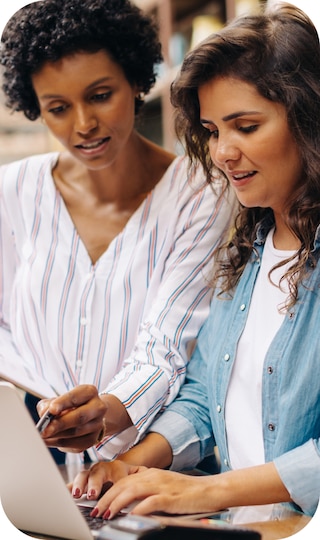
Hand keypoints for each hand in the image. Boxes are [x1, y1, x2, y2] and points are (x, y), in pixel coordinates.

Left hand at [37, 385, 106, 451]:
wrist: (89, 415)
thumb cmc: (71, 405)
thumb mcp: (60, 399)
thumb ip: (49, 404)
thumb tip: (44, 414)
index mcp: (89, 392)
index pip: (75, 397)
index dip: (62, 403)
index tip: (51, 410)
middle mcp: (97, 407)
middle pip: (79, 417)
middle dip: (60, 424)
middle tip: (45, 430)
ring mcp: (97, 425)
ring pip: (76, 433)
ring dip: (57, 436)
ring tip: (42, 436)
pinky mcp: (92, 439)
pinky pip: (74, 444)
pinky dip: (58, 443)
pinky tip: (48, 441)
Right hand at [69, 460, 145, 499]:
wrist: (124, 470)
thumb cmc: (131, 476)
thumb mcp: (139, 477)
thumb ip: (139, 483)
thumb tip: (143, 491)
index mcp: (118, 467)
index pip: (118, 474)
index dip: (116, 483)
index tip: (118, 494)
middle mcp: (103, 468)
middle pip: (98, 473)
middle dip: (95, 483)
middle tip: (93, 494)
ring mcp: (92, 474)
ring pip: (84, 475)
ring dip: (80, 485)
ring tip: (78, 495)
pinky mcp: (83, 481)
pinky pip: (74, 483)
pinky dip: (69, 488)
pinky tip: (64, 493)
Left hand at [90, 468, 220, 518]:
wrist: (210, 489)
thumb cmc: (188, 491)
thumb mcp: (163, 487)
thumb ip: (147, 492)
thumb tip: (128, 504)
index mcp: (150, 473)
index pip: (122, 481)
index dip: (107, 492)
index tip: (97, 504)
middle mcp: (153, 476)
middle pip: (123, 485)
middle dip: (106, 498)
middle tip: (95, 511)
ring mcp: (161, 486)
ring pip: (131, 491)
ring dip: (116, 503)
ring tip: (106, 514)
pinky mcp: (170, 497)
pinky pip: (150, 502)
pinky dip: (137, 509)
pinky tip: (129, 516)